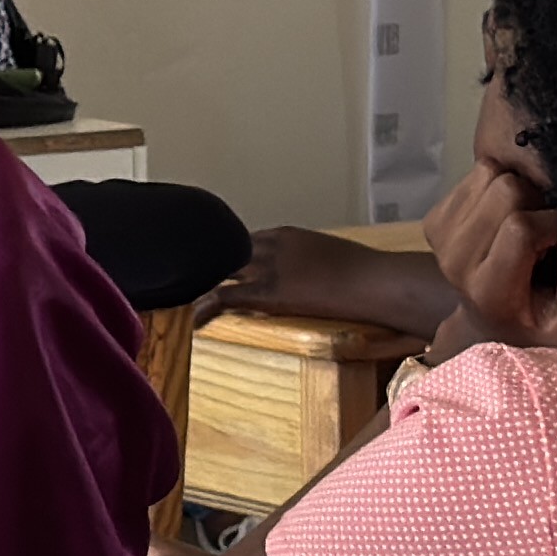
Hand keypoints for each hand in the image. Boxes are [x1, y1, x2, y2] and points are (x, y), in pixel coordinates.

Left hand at [200, 223, 453, 340]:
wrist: (375, 281)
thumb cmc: (366, 272)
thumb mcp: (332, 256)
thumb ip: (311, 261)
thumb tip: (313, 274)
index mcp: (286, 235)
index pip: (243, 240)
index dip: (226, 256)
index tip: (213, 266)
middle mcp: (270, 246)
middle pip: (225, 253)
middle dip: (206, 266)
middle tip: (186, 279)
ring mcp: (267, 268)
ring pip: (220, 272)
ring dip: (201, 284)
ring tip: (181, 296)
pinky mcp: (268, 292)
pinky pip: (227, 298)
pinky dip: (207, 307)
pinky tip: (194, 319)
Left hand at [426, 117, 556, 351]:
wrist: (492, 326)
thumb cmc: (541, 328)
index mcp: (488, 290)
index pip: (521, 227)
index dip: (556, 222)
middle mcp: (454, 260)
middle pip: (505, 191)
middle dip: (540, 202)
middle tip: (552, 228)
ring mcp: (439, 235)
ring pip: (490, 173)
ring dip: (522, 189)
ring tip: (534, 219)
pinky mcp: (436, 217)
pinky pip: (477, 172)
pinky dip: (503, 183)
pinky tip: (513, 213)